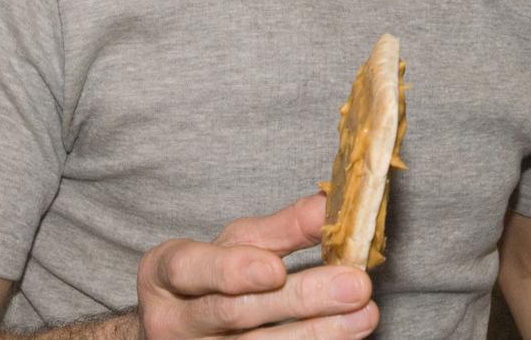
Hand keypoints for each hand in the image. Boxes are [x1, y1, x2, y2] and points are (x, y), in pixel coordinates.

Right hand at [136, 193, 377, 338]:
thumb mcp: (235, 243)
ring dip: (318, 332)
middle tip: (355, 284)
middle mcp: (172, 321)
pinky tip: (346, 336)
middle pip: (234, 312)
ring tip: (365, 313)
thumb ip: (281, 227)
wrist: (183, 326)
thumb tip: (330, 204)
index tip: (276, 269)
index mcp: (165, 274)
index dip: (231, 270)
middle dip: (300, 298)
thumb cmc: (212, 274)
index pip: (191, 268)